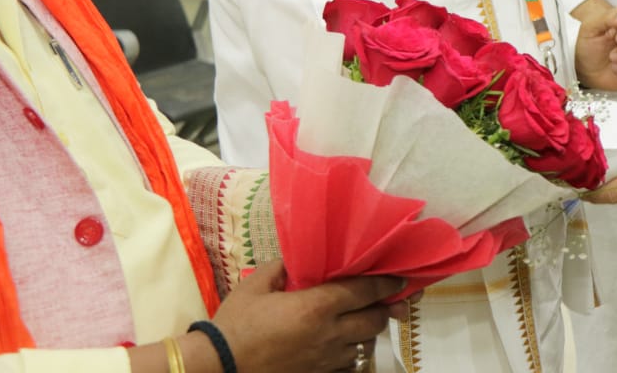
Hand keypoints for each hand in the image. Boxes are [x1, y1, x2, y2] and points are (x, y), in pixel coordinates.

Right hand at [208, 259, 405, 372]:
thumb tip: (302, 255)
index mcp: (317, 307)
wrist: (217, 367)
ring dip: (368, 332)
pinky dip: (352, 354)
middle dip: (384, 308)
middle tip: (389, 299)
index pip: (364, 291)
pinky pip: (348, 366)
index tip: (399, 278)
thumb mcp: (256, 284)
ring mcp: (325, 361)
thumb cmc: (235, 323)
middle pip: (374, 320)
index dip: (386, 283)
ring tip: (364, 321)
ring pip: (364, 345)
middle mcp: (328, 335)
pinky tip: (345, 346)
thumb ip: (285, 266)